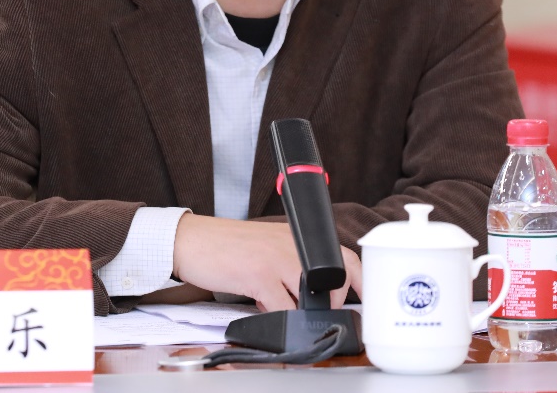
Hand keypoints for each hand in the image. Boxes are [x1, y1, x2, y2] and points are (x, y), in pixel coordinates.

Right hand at [171, 213, 361, 311]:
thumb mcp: (266, 249)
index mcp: (297, 237)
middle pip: (337, 276)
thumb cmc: (225, 246)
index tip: (364, 299)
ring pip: (312, 296)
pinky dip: (281, 320)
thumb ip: (288, 268)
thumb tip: (301, 300)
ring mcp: (277, 259)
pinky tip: (270, 317)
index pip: (343, 255)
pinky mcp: (259, 275)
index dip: (359, 280)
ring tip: (294, 317)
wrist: (192, 240)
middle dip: (337, 302)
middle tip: (328, 314)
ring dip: (307, 313)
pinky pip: (283, 308)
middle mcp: (292, 244)